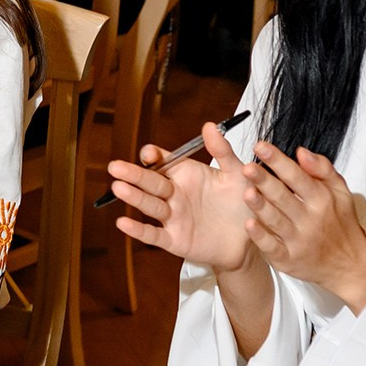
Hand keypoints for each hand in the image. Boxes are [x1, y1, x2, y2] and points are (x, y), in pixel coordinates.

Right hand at [107, 118, 260, 271]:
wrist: (249, 239)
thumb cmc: (242, 204)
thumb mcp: (237, 174)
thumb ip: (223, 151)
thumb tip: (209, 126)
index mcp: (186, 174)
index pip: (163, 161)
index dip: (153, 156)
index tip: (150, 154)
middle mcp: (175, 194)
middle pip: (150, 181)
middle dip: (133, 174)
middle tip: (115, 167)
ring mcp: (173, 217)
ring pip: (149, 205)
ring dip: (133, 197)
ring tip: (118, 188)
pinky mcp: (175, 239)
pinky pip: (154, 234)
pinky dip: (138, 230)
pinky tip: (123, 223)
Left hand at [240, 144, 365, 310]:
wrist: (351, 264)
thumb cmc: (341, 222)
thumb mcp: (341, 191)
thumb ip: (322, 168)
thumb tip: (301, 151)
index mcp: (321, 199)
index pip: (297, 176)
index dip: (278, 161)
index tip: (261, 146)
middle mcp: (310, 219)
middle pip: (283, 197)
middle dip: (265, 181)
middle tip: (247, 167)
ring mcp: (298, 241)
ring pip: (276, 221)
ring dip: (260, 207)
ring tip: (246, 192)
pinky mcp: (289, 260)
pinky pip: (272, 248)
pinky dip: (261, 237)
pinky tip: (249, 224)